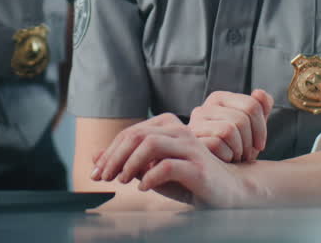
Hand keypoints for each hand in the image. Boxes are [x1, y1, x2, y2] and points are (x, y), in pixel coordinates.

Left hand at [90, 113, 247, 207]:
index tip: (96, 172)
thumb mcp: (152, 171)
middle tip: (103, 177)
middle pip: (137, 135)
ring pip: (150, 144)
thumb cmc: (186, 181)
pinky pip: (167, 166)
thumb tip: (94, 156)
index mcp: (168, 126)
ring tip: (122, 180)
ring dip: (130, 164)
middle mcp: (179, 131)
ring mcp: (191, 147)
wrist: (226, 193)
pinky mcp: (199, 167)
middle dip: (114, 157)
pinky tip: (142, 188)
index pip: (130, 133)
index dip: (109, 152)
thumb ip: (127, 162)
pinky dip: (149, 177)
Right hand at [188, 89, 272, 162]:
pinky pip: (217, 144)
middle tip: (245, 154)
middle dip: (249, 142)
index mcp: (220, 99)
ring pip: (229, 130)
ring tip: (235, 157)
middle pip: (241, 119)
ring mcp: (194, 124)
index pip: (252, 104)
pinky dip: (226, 156)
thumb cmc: (234, 150)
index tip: (259, 144)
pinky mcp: (191, 141)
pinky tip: (223, 161)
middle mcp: (204, 107)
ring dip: (238, 150)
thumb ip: (260, 108)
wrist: (216, 175)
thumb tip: (260, 93)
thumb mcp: (252, 129)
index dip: (261, 128)